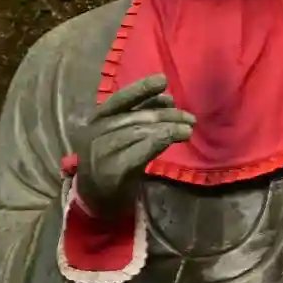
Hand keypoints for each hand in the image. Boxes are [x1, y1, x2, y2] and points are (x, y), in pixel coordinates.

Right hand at [74, 73, 194, 217]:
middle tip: (189, 117)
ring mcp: (101, 154)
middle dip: (165, 115)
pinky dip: (161, 141)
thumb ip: (138, 117)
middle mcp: (94, 134)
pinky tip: (177, 138)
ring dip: (169, 128)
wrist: (95, 201)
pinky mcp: (113, 172)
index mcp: (95, 122)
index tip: (163, 81)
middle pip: (135, 118)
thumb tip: (168, 99)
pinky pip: (141, 152)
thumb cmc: (110, 165)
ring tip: (188, 128)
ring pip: (140, 133)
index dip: (141, 90)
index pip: (118, 101)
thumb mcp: (119, 136)